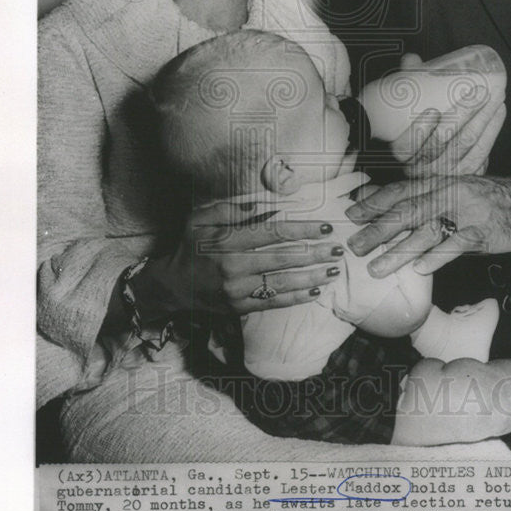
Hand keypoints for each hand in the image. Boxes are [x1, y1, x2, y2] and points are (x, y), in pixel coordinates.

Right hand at [135, 200, 344, 317]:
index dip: (300, 229)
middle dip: (313, 252)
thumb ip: (231, 209)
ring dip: (311, 276)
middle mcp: (233, 266)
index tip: (323, 227)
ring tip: (332, 270)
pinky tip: (314, 291)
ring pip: (281, 282)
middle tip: (337, 248)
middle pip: (282, 257)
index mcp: (226, 240)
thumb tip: (262, 204)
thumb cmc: (190, 246)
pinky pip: (273, 302)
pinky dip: (296, 297)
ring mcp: (236, 289)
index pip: (271, 233)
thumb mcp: (201, 219)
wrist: (172, 285)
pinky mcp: (239, 307)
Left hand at [346, 175, 510, 276]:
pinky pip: (457, 245)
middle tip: (355, 246)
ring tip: (377, 267)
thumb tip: (394, 214)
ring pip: (428, 231)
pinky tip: (419, 269)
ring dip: (399, 250)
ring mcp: (468, 214)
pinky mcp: (484, 233)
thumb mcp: (457, 192)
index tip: (352, 214)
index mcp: (442, 183)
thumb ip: (429, 201)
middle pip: (408, 211)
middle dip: (378, 229)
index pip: (402, 190)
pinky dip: (437, 257)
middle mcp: (451, 194)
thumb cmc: (490, 200)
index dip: (375, 202)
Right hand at [388, 52, 506, 178]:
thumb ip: (406, 84)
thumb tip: (412, 59)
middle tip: (479, 91)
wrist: (430, 161)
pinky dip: (492, 130)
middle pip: (443, 141)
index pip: (407, 146)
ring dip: (484, 118)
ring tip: (495, 96)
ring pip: (467, 144)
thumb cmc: (415, 128)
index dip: (420, 131)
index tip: (432, 111)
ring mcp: (446, 173)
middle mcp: (423, 167)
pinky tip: (499, 111)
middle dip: (464, 114)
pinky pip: (482, 152)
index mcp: (403, 153)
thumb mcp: (403, 112)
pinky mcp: (465, 173)